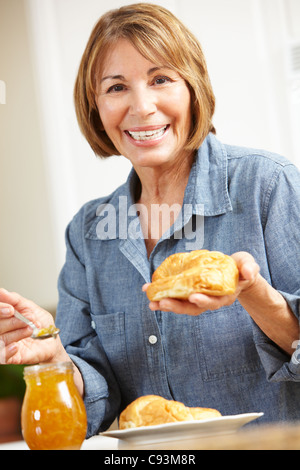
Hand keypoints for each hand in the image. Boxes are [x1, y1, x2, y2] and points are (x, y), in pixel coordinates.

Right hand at [0, 288, 65, 364]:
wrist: (53, 342)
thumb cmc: (41, 324)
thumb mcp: (31, 307)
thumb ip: (15, 300)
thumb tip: (1, 291)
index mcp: (4, 316)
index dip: (0, 309)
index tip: (11, 310)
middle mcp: (2, 329)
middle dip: (12, 322)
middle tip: (28, 320)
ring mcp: (4, 344)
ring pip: (0, 338)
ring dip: (16, 333)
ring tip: (31, 330)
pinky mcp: (8, 358)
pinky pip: (1, 356)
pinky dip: (7, 351)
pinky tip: (17, 347)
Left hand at [143, 251, 259, 315]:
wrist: (236, 273)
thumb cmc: (242, 268)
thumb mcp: (249, 265)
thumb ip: (250, 268)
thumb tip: (248, 272)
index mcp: (225, 296)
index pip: (214, 302)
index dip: (204, 301)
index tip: (193, 297)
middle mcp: (210, 301)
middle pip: (193, 308)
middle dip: (177, 306)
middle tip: (162, 302)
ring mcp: (199, 298)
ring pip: (182, 306)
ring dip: (165, 304)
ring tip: (151, 302)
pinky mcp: (190, 293)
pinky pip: (176, 297)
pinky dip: (162, 295)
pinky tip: (149, 291)